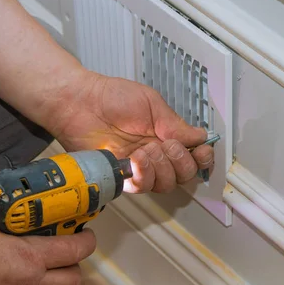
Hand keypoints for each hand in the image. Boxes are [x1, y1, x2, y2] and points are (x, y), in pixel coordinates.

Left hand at [49, 72, 213, 193]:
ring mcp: (141, 168)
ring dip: (162, 168)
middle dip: (182, 162)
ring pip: (167, 184)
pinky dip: (144, 175)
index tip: (202, 151)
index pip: (195, 156)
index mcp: (168, 136)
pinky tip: (137, 159)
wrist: (80, 103)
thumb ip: (176, 124)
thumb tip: (200, 137)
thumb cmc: (113, 97)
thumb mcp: (152, 104)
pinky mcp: (123, 177)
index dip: (203, 158)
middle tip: (166, 145)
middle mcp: (158, 155)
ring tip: (147, 150)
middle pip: (185, 175)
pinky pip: (143, 187)